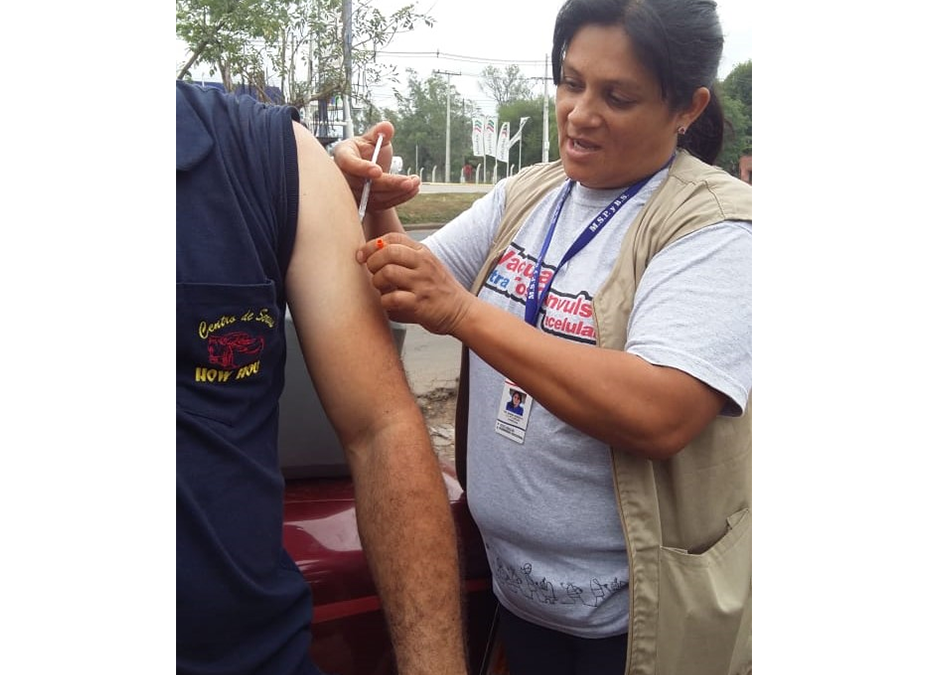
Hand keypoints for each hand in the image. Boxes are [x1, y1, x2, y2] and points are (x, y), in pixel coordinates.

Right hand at [334, 121, 421, 211]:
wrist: (369, 168)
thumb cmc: (368, 150)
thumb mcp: (374, 137)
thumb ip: (380, 132)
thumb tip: (387, 127)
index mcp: (343, 154)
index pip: (348, 163)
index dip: (362, 168)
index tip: (379, 171)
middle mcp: (344, 177)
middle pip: (365, 185)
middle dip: (389, 183)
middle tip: (408, 181)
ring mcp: (353, 193)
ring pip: (375, 197)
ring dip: (398, 191)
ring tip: (415, 182)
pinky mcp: (365, 204)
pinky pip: (382, 205)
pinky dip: (399, 198)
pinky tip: (412, 189)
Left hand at [356, 233, 475, 335]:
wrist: (461, 311)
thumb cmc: (439, 290)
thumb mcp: (427, 265)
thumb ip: (406, 258)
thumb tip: (373, 252)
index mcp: (423, 253)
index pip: (392, 238)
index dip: (372, 245)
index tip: (362, 255)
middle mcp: (423, 265)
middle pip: (387, 252)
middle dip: (372, 262)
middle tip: (372, 272)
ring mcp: (422, 283)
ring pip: (387, 273)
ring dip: (377, 282)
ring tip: (381, 289)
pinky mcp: (419, 303)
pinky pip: (392, 298)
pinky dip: (384, 301)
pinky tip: (389, 303)